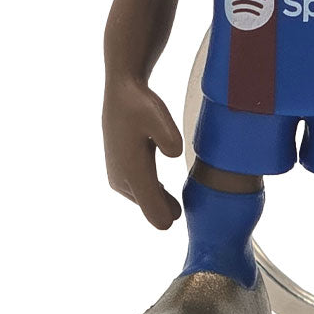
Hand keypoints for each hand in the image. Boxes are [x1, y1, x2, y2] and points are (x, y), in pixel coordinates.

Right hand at [102, 77, 183, 229]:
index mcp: (133, 172)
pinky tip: (166, 193)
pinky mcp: (120, 175)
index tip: (192, 216)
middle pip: (154, 211)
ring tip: (183, 203)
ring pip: (148, 202)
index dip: (174, 219)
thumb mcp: (157, 114)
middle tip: (194, 209)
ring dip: (163, 202)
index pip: (157, 215)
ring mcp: (119, 180)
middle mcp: (123, 182)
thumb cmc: (140, 104)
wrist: (121, 95)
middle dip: (170, 210)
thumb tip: (174, 154)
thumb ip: (168, 136)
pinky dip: (155, 194)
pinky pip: (143, 193)